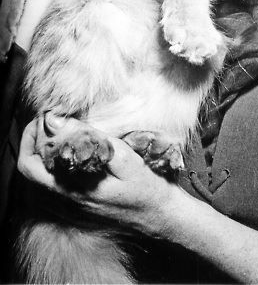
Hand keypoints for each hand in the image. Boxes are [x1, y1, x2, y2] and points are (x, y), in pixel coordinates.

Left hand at [19, 116, 257, 281]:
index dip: (34, 133)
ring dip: (43, 147)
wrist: (157, 215)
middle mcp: (64, 199)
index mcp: (71, 189)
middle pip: (29, 169)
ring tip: (59, 126)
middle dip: (33, 138)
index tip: (50, 112)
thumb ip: (89, 139)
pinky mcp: (75, 203)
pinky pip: (52, 179)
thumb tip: (57, 122)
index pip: (31, 162)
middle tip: (50, 117)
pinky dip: (54, 158)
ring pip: (39, 174)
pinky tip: (71, 145)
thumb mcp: (123, 158)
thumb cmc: (144, 186)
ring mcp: (68, 203)